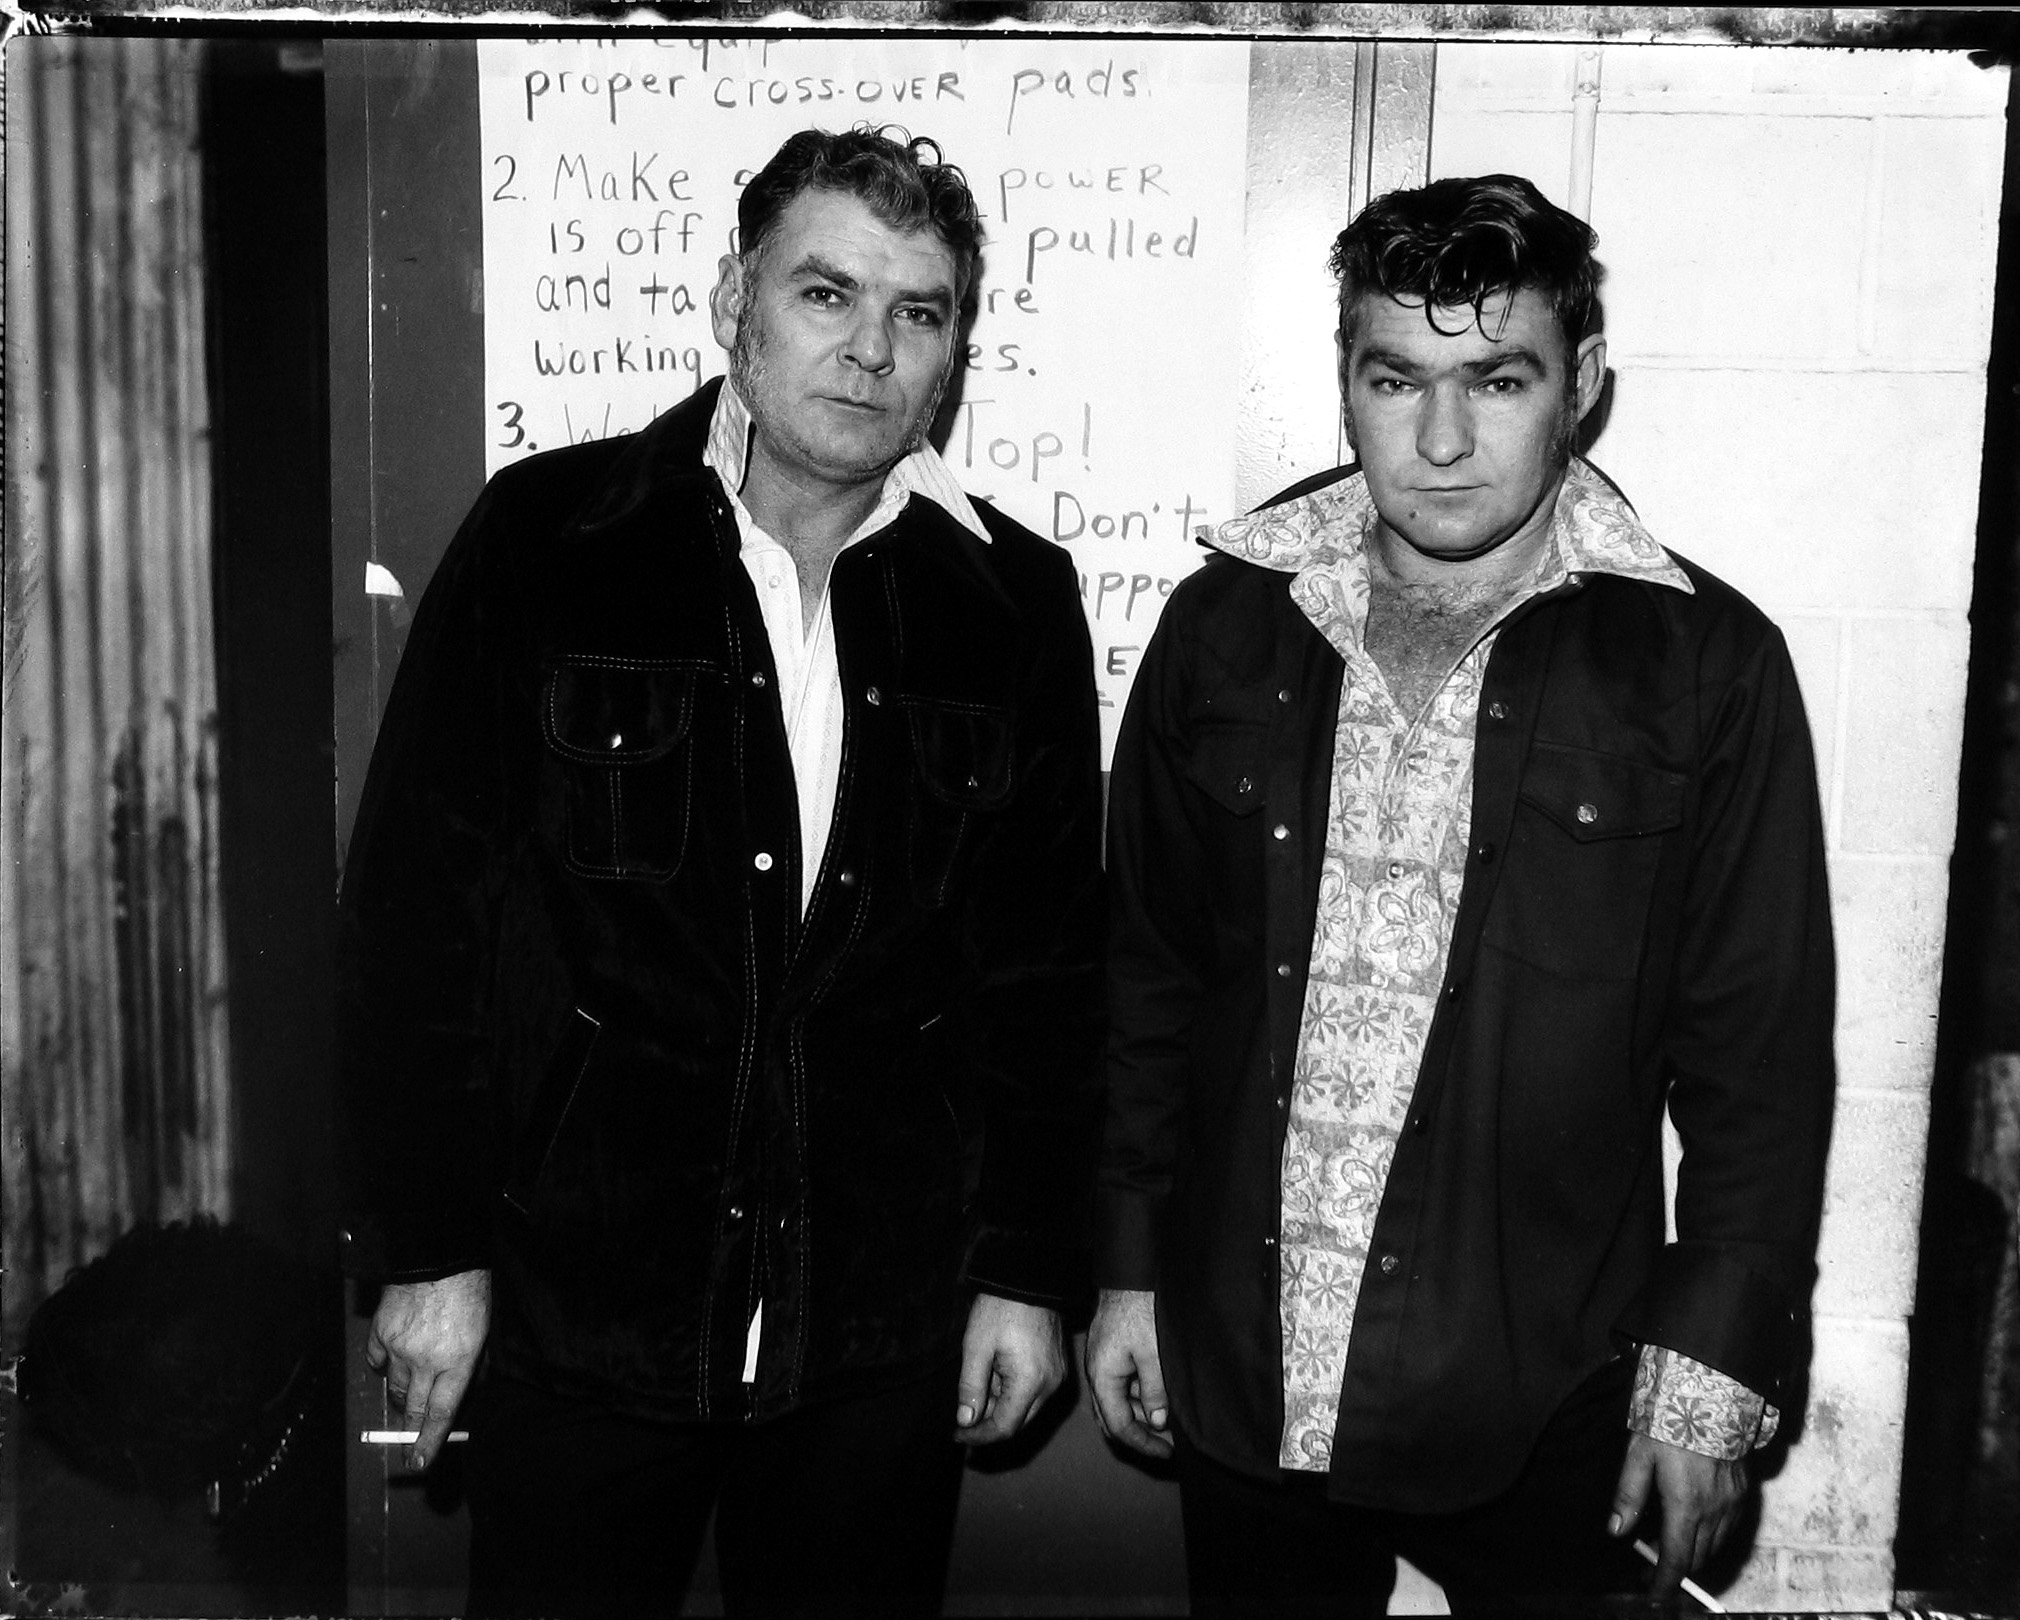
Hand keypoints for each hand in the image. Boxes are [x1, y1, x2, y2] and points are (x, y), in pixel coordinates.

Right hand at [365, 1268, 490, 1471]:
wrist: (440, 1256)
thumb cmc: (469, 1291)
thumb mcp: (482, 1332)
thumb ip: (469, 1365)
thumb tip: (459, 1392)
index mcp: (458, 1360)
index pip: (440, 1413)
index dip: (429, 1442)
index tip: (419, 1462)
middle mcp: (426, 1360)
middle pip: (414, 1408)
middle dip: (411, 1430)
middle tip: (409, 1444)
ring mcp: (400, 1348)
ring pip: (395, 1388)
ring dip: (403, 1396)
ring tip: (411, 1393)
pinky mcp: (380, 1332)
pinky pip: (377, 1362)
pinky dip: (385, 1366)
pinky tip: (394, 1360)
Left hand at [954, 1293, 1064, 1444]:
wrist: (1030, 1277)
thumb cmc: (1001, 1308)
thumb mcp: (976, 1345)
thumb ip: (970, 1386)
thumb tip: (966, 1420)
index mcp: (1031, 1382)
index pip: (1005, 1427)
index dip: (979, 1436)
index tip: (957, 1434)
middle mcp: (1051, 1386)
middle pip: (1018, 1423)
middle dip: (989, 1424)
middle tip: (962, 1418)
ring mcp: (1058, 1377)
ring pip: (1026, 1409)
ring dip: (1000, 1407)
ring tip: (978, 1387)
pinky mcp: (1058, 1367)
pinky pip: (1035, 1393)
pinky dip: (1013, 1393)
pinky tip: (995, 1377)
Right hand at [1085, 1287, 1171, 1458]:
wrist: (1129, 1274)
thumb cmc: (1140, 1310)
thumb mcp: (1153, 1354)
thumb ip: (1155, 1391)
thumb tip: (1157, 1421)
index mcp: (1103, 1377)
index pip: (1118, 1425)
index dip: (1143, 1443)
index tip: (1167, 1452)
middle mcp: (1097, 1374)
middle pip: (1112, 1418)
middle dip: (1139, 1435)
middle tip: (1166, 1446)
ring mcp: (1102, 1363)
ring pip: (1118, 1403)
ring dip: (1140, 1416)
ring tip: (1169, 1424)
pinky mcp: (1111, 1353)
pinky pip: (1121, 1386)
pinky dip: (1139, 1397)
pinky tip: (1160, 1398)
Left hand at [1609, 1431, 1747, 1597]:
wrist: (1713, 1398)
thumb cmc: (1670, 1424)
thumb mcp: (1638, 1455)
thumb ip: (1628, 1495)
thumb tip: (1615, 1530)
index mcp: (1685, 1505)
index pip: (1676, 1559)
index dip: (1664, 1582)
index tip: (1655, 1595)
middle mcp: (1714, 1511)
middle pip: (1697, 1558)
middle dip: (1675, 1567)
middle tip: (1651, 1560)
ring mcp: (1733, 1504)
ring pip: (1715, 1546)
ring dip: (1694, 1552)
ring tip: (1667, 1539)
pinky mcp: (1744, 1493)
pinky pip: (1730, 1529)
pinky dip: (1712, 1536)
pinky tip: (1694, 1523)